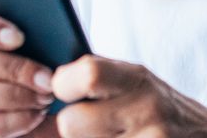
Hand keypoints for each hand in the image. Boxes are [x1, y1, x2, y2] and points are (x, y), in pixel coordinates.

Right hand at [0, 6, 57, 136]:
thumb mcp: (45, 46)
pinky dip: (18, 120)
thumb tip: (43, 23)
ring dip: (16, 95)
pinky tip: (38, 114)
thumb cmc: (48, 72)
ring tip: (46, 96)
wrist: (57, 116)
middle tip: (47, 77)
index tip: (19, 37)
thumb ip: (36, 28)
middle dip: (14, 68)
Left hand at [51, 55, 206, 137]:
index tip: (67, 92)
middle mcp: (146, 109)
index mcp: (137, 80)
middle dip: (73, 130)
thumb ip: (96, 81)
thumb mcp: (137, 85)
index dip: (64, 85)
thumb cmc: (166, 113)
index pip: (85, 74)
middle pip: (71, 124)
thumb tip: (41, 87)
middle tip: (92, 127)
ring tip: (114, 137)